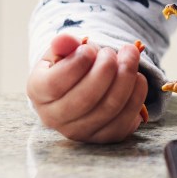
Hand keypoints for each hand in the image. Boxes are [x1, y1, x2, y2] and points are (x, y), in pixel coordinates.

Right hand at [28, 33, 149, 142]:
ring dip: (126, 78)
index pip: (55, 84)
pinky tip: (137, 78)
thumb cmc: (71, 64)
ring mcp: (80, 132)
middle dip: (107, 69)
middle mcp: (54, 118)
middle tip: (114, 51)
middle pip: (85, 98)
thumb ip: (64, 44)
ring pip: (109, 108)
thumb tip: (65, 40)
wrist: (81, 86)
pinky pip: (125, 120)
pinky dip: (137, 95)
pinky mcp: (105, 137)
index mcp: (38, 92)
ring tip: (130, 56)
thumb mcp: (63, 51)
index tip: (90, 49)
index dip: (77, 64)